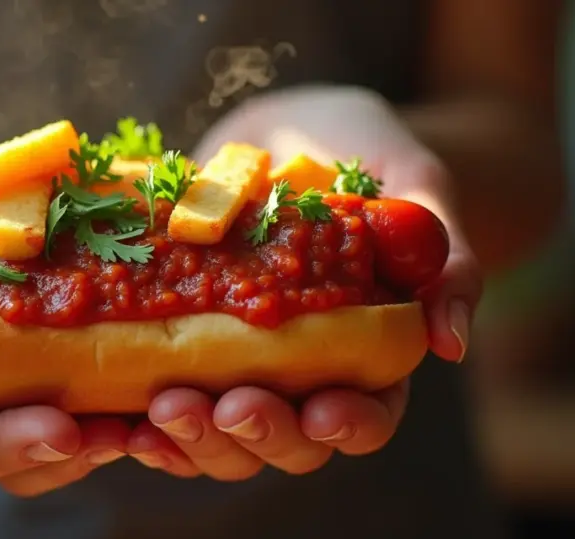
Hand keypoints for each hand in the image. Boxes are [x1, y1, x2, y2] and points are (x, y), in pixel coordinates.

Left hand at [126, 86, 481, 479]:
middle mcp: (304, 373)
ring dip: (195, 438)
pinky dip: (144, 423)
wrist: (283, 128)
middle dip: (261, 434)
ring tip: (165, 410)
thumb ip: (445, 257)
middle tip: (229, 406)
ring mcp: (240, 365)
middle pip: (291, 443)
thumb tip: (451, 343)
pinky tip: (122, 422)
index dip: (349, 425)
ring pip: (224, 437)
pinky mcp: (184, 349)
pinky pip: (164, 404)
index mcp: (370, 352)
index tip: (323, 411)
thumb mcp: (416, 181)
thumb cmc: (364, 150)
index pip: (371, 414)